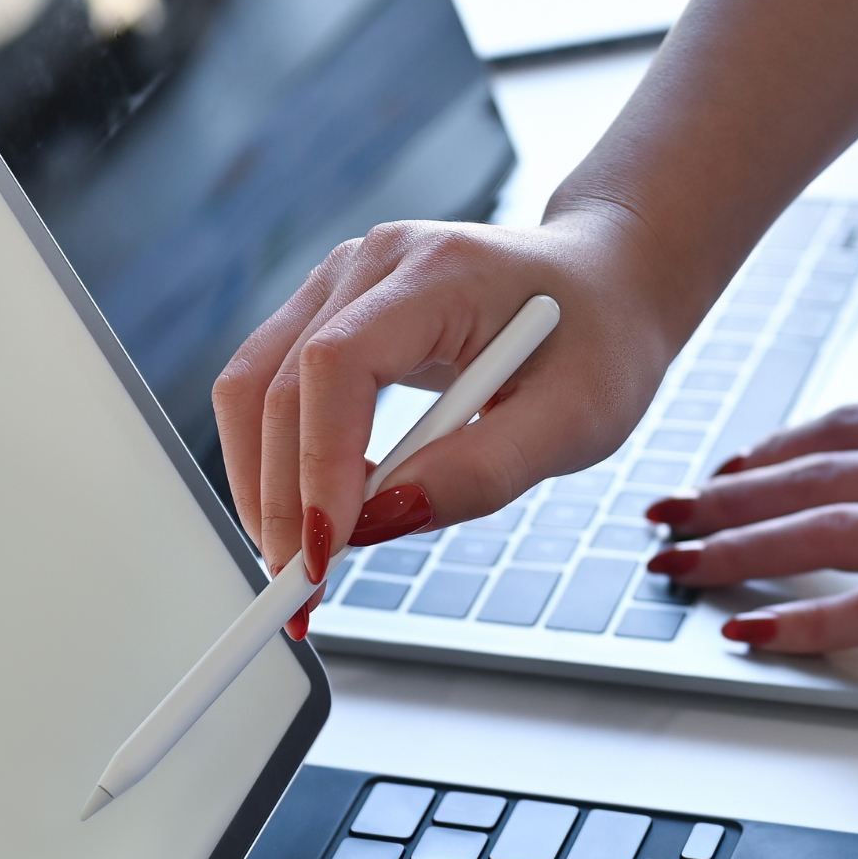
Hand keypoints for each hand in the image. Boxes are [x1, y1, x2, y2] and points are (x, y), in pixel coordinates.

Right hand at [211, 208, 691, 578]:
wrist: (606, 283)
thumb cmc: (601, 342)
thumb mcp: (575, 421)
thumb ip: (483, 471)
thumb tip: (380, 522)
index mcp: (440, 271)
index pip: (337, 364)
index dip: (319, 464)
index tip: (324, 553)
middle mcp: (373, 264)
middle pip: (276, 384)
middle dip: (278, 500)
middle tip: (301, 595)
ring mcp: (341, 283)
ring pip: (251, 387)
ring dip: (262, 486)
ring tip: (301, 568)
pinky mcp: (329, 314)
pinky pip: (270, 389)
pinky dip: (278, 462)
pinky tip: (315, 517)